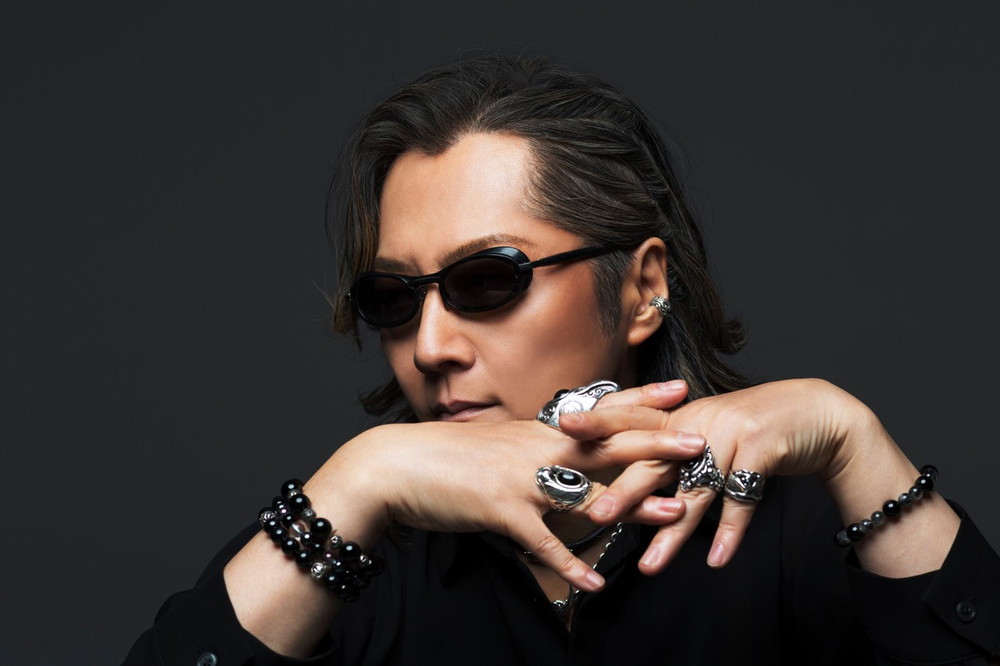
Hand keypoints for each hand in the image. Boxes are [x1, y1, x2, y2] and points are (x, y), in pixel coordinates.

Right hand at [310, 386, 702, 591]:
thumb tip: (560, 443)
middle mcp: (536, 448)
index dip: (641, 398)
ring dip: (634, 504)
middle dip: (656, 440)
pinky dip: (569, 566)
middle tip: (699, 440)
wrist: (398, 465)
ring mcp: (521, 479)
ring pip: (588, 491)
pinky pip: (543, 543)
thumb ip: (533, 444)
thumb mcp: (498, 441)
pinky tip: (594, 585)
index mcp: (538, 430)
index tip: (680, 389)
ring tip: (675, 512)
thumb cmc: (447, 455)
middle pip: (607, 442)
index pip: (600, 408)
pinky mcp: (501, 511)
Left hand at [559, 378, 876, 572]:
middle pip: (655, 461)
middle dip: (625, 491)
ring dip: (673, 533)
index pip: (632, 420)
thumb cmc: (756, 429)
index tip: (561, 426)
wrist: (817, 415)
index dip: (598, 422)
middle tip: (595, 516)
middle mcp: (700, 422)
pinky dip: (731, 533)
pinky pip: (742, 500)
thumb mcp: (710, 432)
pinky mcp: (762, 450)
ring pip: (696, 491)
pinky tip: (718, 560)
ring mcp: (730, 434)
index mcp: (682, 417)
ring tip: (650, 565)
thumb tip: (634, 483)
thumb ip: (674, 452)